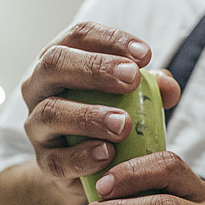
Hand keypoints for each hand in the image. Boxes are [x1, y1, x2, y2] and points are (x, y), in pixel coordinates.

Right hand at [21, 21, 179, 193]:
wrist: (89, 169)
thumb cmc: (108, 121)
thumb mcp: (131, 100)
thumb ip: (150, 89)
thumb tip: (168, 86)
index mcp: (61, 60)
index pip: (79, 36)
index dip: (111, 40)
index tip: (145, 55)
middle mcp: (39, 87)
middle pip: (55, 64)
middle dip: (95, 68)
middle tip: (132, 79)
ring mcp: (36, 125)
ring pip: (51, 112)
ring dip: (90, 116)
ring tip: (123, 125)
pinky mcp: (44, 162)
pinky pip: (57, 159)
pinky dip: (82, 157)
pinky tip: (107, 154)